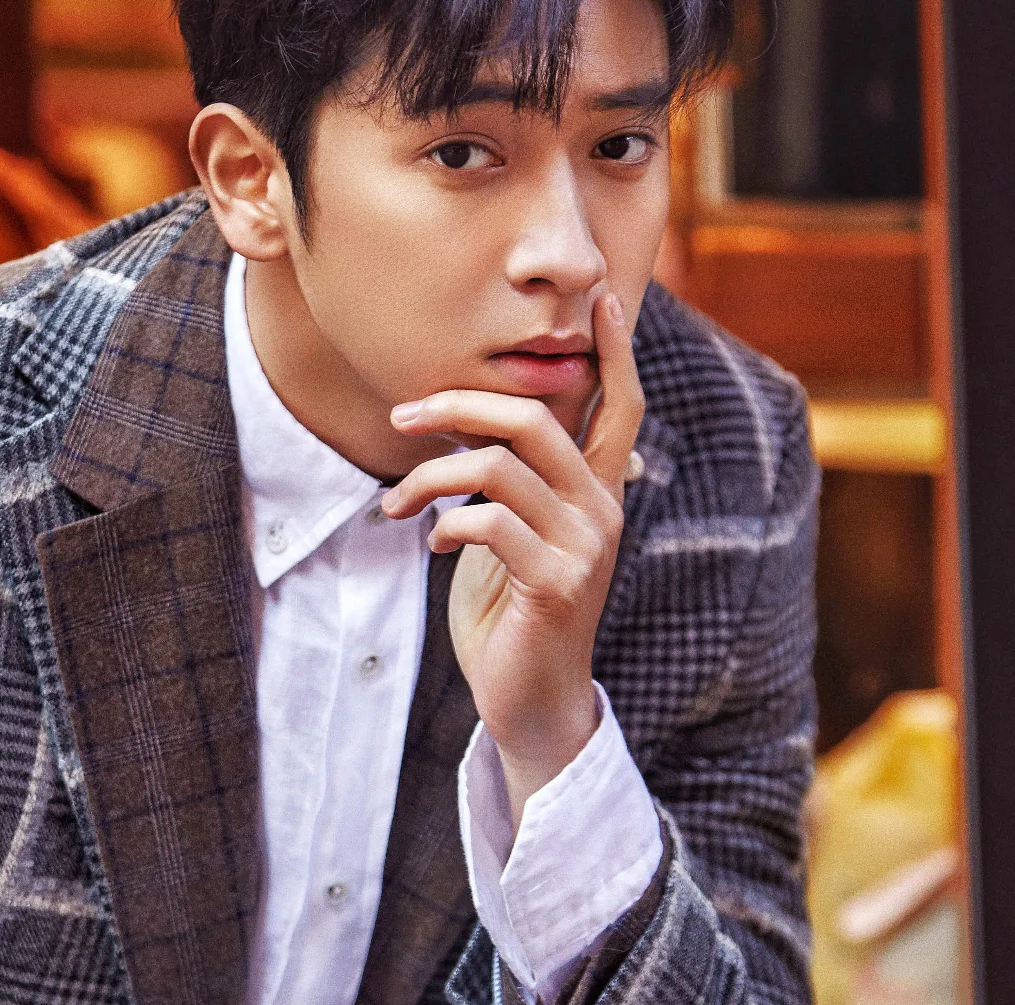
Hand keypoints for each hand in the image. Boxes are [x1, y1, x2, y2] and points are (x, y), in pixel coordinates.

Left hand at [381, 291, 644, 827]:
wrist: (529, 699)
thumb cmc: (511, 613)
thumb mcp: (513, 535)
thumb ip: (514, 482)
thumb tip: (480, 429)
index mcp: (599, 492)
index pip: (620, 403)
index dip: (612, 349)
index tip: (596, 296)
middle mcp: (603, 510)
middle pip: (536, 418)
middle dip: (459, 405)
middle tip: (401, 416)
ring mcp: (585, 547)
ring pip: (499, 467)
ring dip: (429, 477)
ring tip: (393, 503)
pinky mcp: (556, 583)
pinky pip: (490, 522)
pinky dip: (445, 523)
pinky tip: (430, 542)